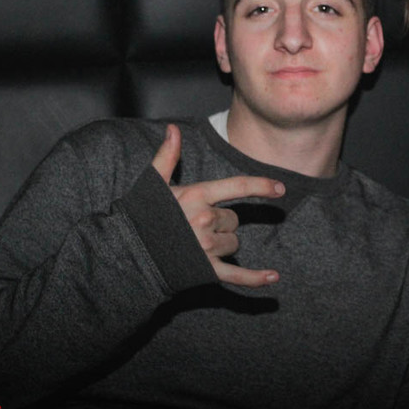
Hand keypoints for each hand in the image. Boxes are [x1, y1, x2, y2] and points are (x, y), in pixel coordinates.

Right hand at [152, 124, 285, 286]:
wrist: (126, 255)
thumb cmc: (140, 216)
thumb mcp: (153, 184)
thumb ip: (167, 156)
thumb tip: (173, 129)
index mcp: (195, 197)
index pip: (237, 187)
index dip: (261, 186)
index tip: (281, 188)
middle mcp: (203, 220)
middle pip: (233, 220)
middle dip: (220, 222)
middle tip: (193, 225)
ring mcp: (206, 247)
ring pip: (234, 243)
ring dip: (223, 243)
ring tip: (194, 243)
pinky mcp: (206, 271)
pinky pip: (238, 276)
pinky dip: (256, 279)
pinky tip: (274, 277)